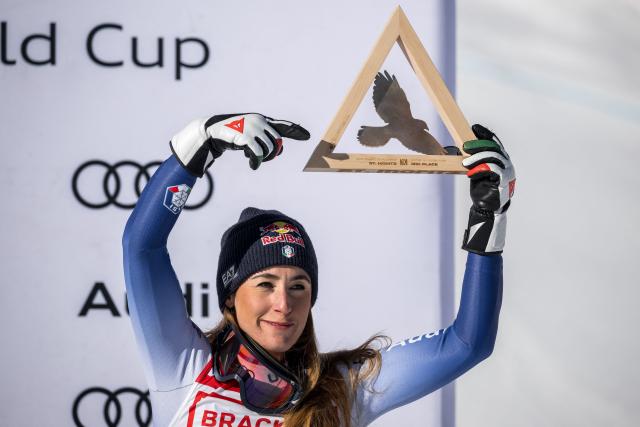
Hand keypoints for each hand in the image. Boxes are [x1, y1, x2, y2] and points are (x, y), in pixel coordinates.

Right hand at [170, 113, 309, 175]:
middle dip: (273, 154)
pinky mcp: (245, 136)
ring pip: (270, 149)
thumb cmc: (233, 134)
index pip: (283, 125)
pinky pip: (258, 154)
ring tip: (254, 160)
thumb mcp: (250, 135)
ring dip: (264, 159)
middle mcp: (260, 121)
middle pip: (278, 143)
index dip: (295, 130)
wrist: (212, 133)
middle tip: (262, 159)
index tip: (308, 136)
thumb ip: (263, 140)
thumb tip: (278, 151)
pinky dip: (256, 162)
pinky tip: (252, 165)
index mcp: (262, 120)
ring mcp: (253, 128)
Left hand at [461, 124, 515, 253]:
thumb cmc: (482, 191)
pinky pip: (492, 169)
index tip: (475, 127)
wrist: (487, 209)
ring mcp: (507, 171)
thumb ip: (476, 161)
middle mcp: (506, 164)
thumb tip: (464, 148)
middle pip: (494, 147)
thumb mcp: (477, 172)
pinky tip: (471, 173)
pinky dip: (480, 169)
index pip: (495, 142)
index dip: (486, 134)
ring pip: (493, 157)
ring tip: (465, 162)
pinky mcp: (504, 180)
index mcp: (501, 160)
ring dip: (477, 158)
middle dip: (479, 144)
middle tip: (465, 146)